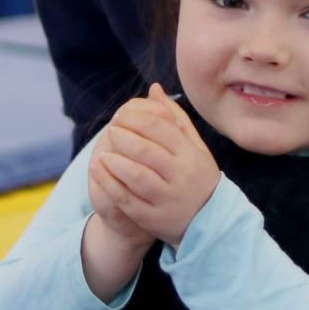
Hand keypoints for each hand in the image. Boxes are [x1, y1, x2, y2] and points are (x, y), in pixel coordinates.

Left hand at [91, 83, 219, 246]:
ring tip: (103, 153)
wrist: (209, 221)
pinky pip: (126, 199)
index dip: (137, 119)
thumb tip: (154, 89)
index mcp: (189, 154)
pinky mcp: (153, 218)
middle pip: (145, 150)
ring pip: (136, 175)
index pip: (161, 128)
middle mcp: (180, 175)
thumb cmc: (198, 176)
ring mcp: (167, 198)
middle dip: (123, 137)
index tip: (121, 115)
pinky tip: (98, 171)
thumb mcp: (194, 146)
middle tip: (111, 130)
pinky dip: (109, 183)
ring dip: (115, 161)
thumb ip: (175, 118)